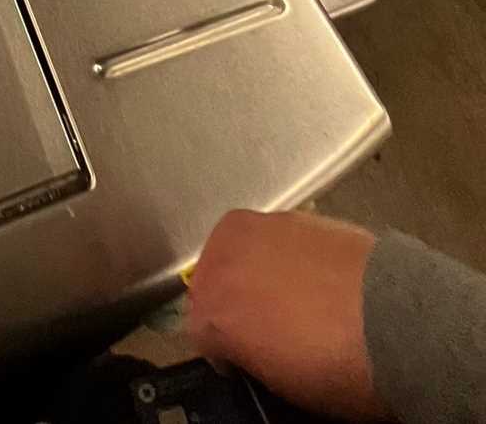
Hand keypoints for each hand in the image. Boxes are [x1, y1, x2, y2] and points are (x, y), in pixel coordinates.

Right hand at [187, 209, 387, 420]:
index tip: (247, 360)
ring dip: (258, 270)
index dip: (225, 349)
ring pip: (243, 252)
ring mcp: (259, 227)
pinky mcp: (296, 213)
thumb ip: (246, 352)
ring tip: (297, 300)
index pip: (198, 331)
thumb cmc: (336, 363)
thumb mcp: (278, 380)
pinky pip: (278, 238)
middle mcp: (224, 256)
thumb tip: (249, 346)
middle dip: (234, 299)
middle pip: (213, 279)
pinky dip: (288, 254)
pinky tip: (319, 279)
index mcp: (212, 307)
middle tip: (268, 328)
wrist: (395, 320)